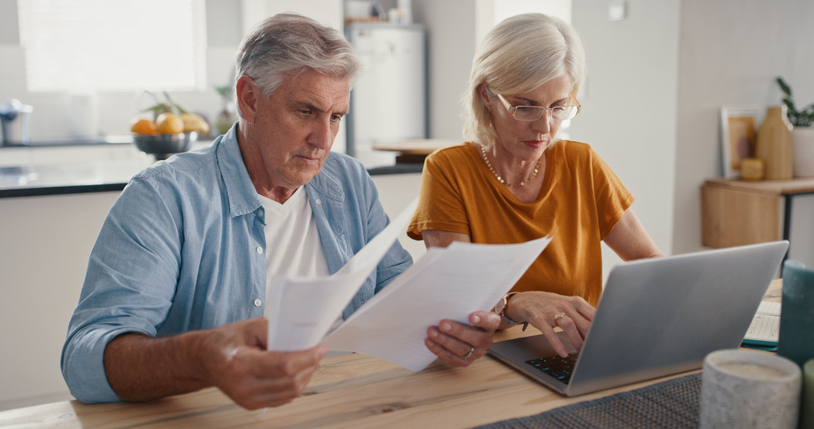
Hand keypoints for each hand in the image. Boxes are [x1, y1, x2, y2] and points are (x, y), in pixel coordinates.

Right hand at [203, 317, 328, 409]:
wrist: (207, 359)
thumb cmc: (226, 341)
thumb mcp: (250, 326)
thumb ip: (275, 331)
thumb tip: (300, 339)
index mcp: (240, 363)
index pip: (283, 366)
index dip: (306, 357)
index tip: (319, 348)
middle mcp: (243, 386)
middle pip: (290, 382)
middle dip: (310, 365)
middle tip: (317, 351)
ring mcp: (247, 399)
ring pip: (291, 393)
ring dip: (306, 376)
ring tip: (308, 360)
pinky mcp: (252, 404)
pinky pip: (283, 398)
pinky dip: (296, 385)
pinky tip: (297, 371)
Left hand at [424, 311, 500, 366]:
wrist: (465, 329)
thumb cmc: (465, 314)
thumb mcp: (469, 308)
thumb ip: (463, 305)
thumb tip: (446, 295)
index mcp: (491, 324)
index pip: (490, 322)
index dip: (482, 320)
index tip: (471, 316)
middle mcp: (486, 340)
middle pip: (474, 338)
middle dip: (457, 331)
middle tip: (442, 324)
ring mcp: (476, 352)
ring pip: (462, 349)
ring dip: (444, 340)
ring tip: (431, 332)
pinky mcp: (464, 361)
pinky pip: (452, 358)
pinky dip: (438, 350)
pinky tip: (429, 341)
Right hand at [506, 292, 594, 356]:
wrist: (527, 300)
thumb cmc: (552, 305)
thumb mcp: (568, 306)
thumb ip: (583, 317)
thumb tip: (598, 333)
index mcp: (575, 301)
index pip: (593, 314)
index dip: (600, 328)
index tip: (605, 339)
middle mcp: (564, 304)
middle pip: (583, 321)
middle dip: (590, 337)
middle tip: (595, 349)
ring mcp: (551, 311)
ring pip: (568, 325)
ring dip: (577, 340)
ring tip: (581, 352)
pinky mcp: (539, 318)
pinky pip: (550, 332)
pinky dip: (557, 344)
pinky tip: (563, 353)